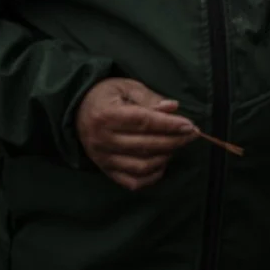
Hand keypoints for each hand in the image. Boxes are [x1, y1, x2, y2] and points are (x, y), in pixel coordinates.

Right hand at [75, 78, 196, 190]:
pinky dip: (151, 177)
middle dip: (174, 141)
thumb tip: (173, 108)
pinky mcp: (105, 170)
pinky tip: (162, 163)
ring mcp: (103, 158)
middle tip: (192, 135)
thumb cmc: (107, 95)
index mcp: (107, 115)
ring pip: (141, 166)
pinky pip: (132, 182)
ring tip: (175, 145)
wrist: (77, 110)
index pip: (143, 122)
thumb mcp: (127, 87)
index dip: (169, 125)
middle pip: (145, 145)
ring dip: (165, 157)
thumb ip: (150, 98)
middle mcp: (103, 139)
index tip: (190, 126)